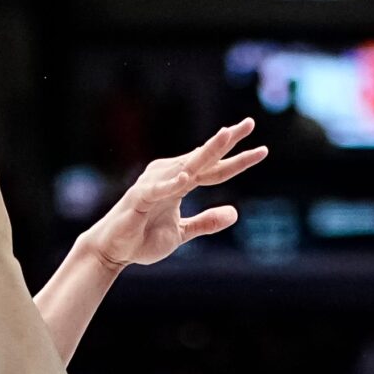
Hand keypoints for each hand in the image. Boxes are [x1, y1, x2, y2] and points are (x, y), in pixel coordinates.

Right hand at [81, 119, 267, 270]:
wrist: (112, 250)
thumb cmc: (142, 238)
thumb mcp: (181, 233)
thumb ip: (205, 222)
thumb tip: (235, 213)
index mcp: (180, 181)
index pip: (213, 167)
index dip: (236, 158)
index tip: (262, 149)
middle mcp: (169, 176)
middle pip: (203, 157)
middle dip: (226, 141)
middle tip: (250, 124)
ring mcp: (154, 185)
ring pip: (186, 166)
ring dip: (206, 151)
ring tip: (226, 136)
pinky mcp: (140, 199)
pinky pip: (158, 190)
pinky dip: (172, 184)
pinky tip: (187, 177)